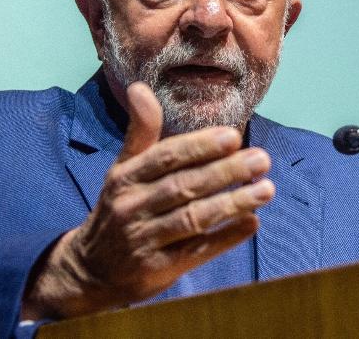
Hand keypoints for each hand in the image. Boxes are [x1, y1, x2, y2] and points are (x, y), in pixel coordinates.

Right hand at [21, 82, 273, 318]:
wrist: (92, 271)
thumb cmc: (119, 209)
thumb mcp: (122, 170)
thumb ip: (140, 132)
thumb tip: (140, 88)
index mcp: (124, 178)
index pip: (165, 157)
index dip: (199, 146)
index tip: (233, 136)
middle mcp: (131, 207)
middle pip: (183, 186)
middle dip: (225, 171)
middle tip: (261, 160)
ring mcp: (143, 241)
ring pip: (193, 218)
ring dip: (232, 203)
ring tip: (266, 190)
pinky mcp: (157, 270)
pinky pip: (196, 252)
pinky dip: (225, 238)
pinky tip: (251, 224)